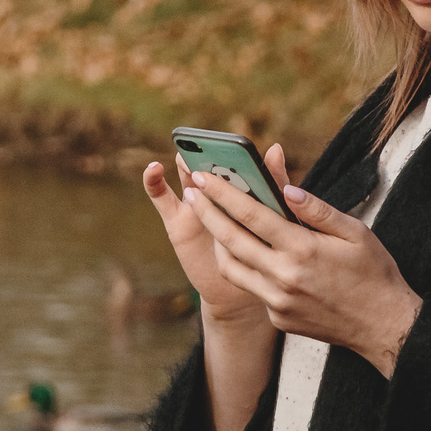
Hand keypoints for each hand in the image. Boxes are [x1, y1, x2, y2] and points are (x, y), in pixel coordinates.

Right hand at [143, 147, 278, 324]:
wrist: (246, 286)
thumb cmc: (266, 249)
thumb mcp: (276, 217)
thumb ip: (273, 184)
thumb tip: (275, 148)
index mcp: (239, 185)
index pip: (233, 158)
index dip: (231, 148)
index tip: (234, 144)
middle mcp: (214, 191)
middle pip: (208, 163)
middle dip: (207, 153)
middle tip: (210, 148)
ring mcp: (192, 204)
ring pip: (185, 175)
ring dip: (185, 162)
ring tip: (188, 157)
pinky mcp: (175, 220)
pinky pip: (161, 197)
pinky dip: (154, 181)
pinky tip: (154, 169)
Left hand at [188, 165, 423, 377]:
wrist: (384, 327)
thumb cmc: (373, 273)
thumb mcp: (354, 232)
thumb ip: (317, 209)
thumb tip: (286, 188)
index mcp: (303, 250)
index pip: (252, 215)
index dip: (223, 194)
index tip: (204, 177)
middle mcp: (284, 278)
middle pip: (231, 240)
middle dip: (207, 213)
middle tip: (193, 192)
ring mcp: (278, 302)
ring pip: (233, 268)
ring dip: (218, 243)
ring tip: (213, 221)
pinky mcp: (279, 319)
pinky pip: (253, 288)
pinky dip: (247, 268)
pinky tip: (252, 253)